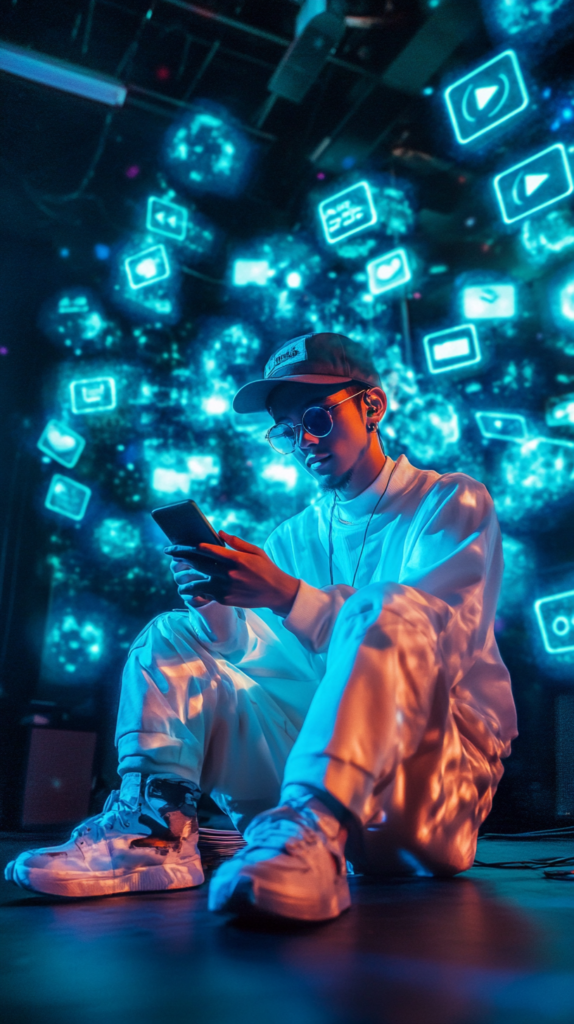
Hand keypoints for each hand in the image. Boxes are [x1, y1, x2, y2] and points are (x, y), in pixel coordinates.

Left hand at [165, 532, 300, 614]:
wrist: (277, 593)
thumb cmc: (267, 569)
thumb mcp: (255, 551)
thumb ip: (236, 542)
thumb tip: (219, 533)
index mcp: (235, 559)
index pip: (208, 550)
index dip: (191, 546)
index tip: (180, 545)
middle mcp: (228, 573)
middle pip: (198, 564)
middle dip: (181, 557)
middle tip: (170, 553)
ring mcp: (226, 588)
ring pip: (196, 584)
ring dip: (184, 581)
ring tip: (179, 579)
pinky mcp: (225, 599)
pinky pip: (206, 595)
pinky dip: (197, 592)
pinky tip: (190, 590)